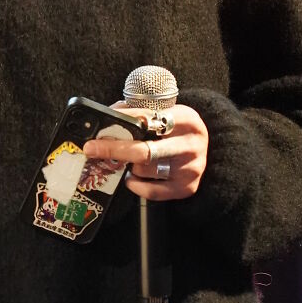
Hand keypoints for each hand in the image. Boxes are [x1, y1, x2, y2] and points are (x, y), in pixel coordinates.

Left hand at [83, 102, 208, 200]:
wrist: (209, 145)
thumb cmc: (178, 126)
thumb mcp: (167, 111)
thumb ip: (141, 111)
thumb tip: (107, 114)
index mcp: (186, 119)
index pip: (148, 119)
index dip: (123, 121)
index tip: (101, 126)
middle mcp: (190, 144)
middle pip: (145, 150)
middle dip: (114, 149)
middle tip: (92, 148)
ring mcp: (190, 168)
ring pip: (145, 170)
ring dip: (129, 165)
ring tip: (126, 160)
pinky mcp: (186, 187)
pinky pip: (153, 191)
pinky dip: (136, 184)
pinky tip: (132, 177)